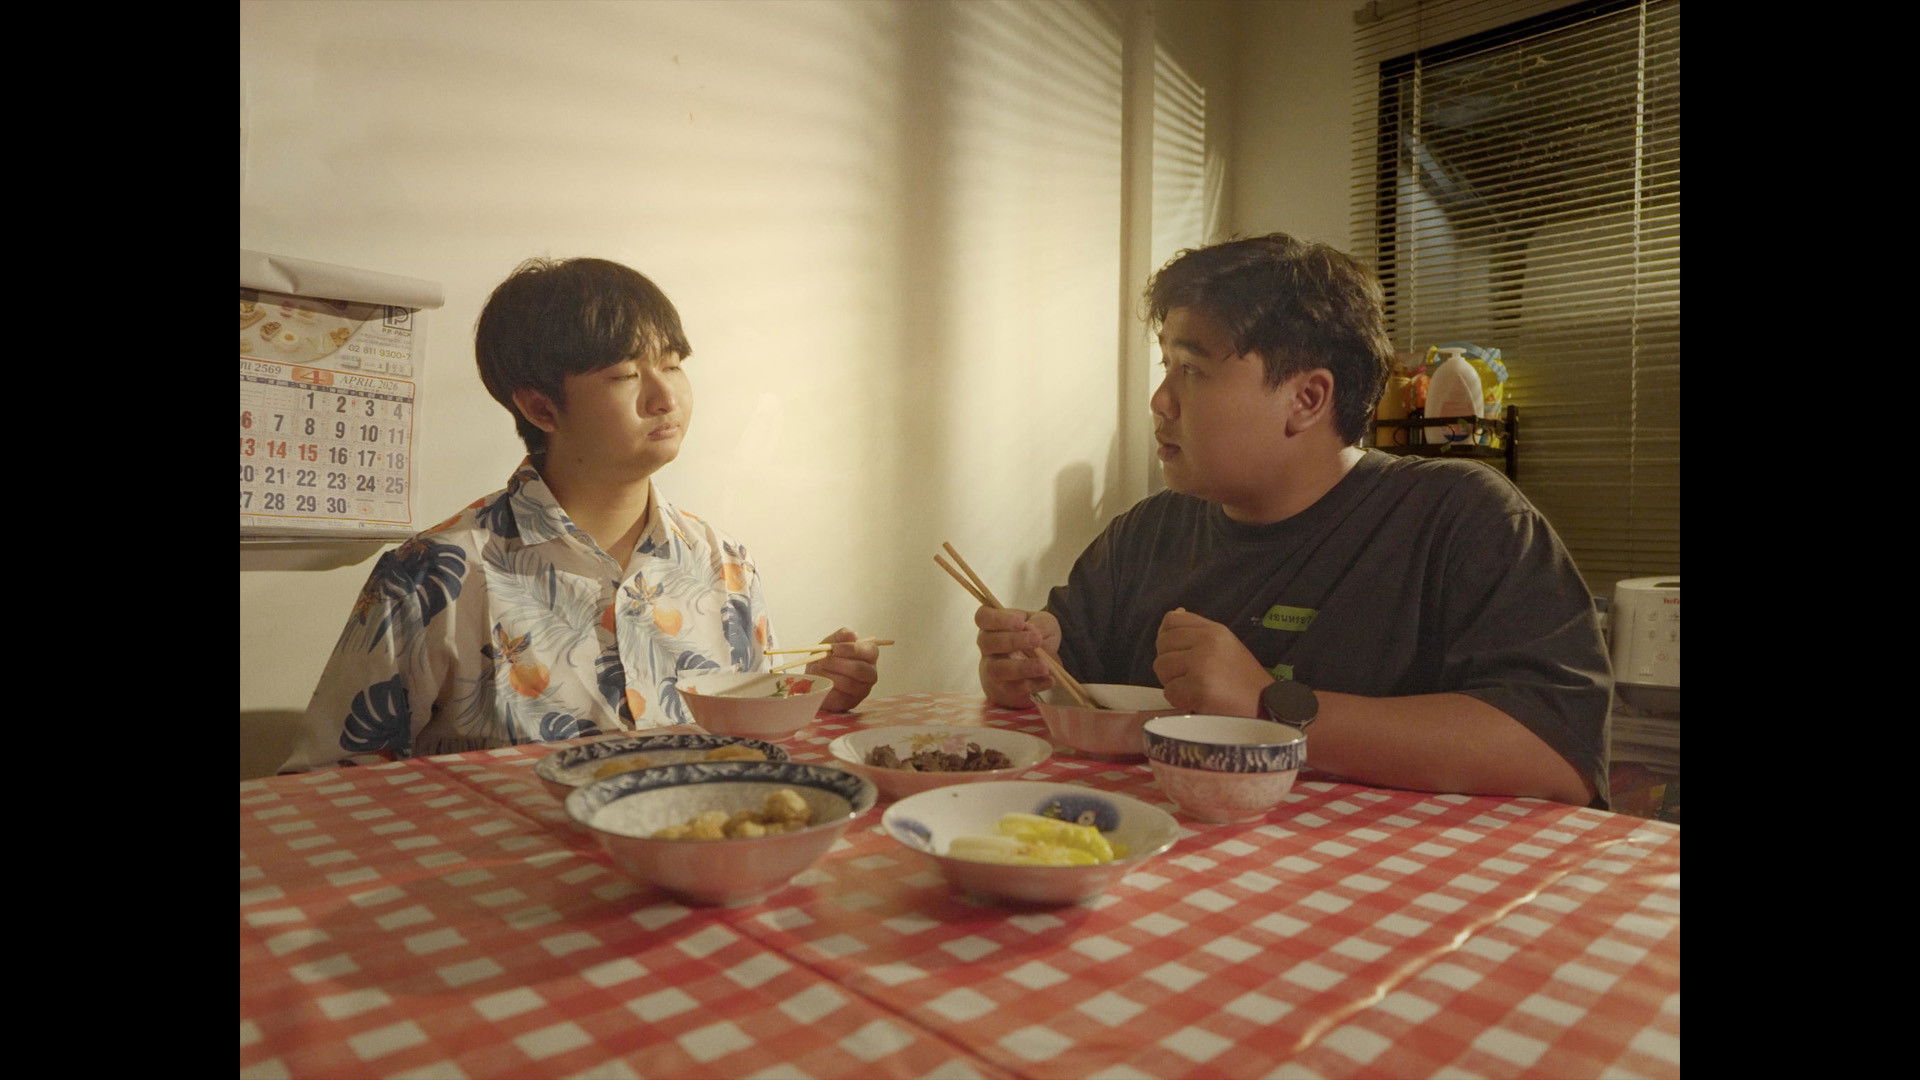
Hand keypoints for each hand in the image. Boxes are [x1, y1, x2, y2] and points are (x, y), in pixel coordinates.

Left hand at [804, 627, 879, 712]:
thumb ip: (841, 637)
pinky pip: (840, 695)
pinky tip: (820, 681)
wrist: (814, 679)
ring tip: (817, 669)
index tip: (835, 648)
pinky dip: (827, 687)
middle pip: (860, 669)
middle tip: (822, 660)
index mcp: (869, 656)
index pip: (870, 651)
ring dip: (829, 675)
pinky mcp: (851, 702)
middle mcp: (870, 674)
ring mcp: (862, 690)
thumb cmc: (826, 659)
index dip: (852, 649)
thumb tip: (853, 635)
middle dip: (838, 664)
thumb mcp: (831, 643)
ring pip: (849, 683)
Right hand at [975, 606, 1060, 708]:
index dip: (997, 619)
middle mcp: (988, 648)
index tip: (1020, 623)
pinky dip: (1034, 684)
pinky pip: (1013, 689)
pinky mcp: (1003, 690)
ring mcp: (992, 670)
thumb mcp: (1044, 623)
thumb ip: (1039, 624)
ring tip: (1044, 667)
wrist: (1044, 664)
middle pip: (987, 642)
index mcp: (993, 626)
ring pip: (997, 670)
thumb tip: (1031, 630)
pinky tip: (1049, 679)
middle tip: (1037, 640)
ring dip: (1022, 668)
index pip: (983, 617)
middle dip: (1012, 641)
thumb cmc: (1036, 637)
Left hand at [1153, 608, 1271, 716]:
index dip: (1166, 638)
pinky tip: (1196, 702)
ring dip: (1172, 682)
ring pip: (1161, 667)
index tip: (1179, 654)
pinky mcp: (1199, 686)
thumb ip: (1198, 631)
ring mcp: (1202, 663)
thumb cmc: (1243, 681)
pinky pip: (1169, 691)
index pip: (1172, 620)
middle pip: (1162, 644)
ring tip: (1193, 689)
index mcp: (1214, 630)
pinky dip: (1179, 700)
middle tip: (1188, 677)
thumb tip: (1175, 613)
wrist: (1265, 707)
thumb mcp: (1225, 645)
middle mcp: (1207, 641)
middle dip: (1169, 664)